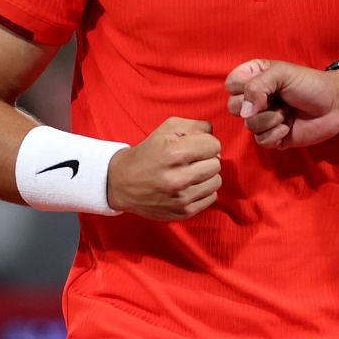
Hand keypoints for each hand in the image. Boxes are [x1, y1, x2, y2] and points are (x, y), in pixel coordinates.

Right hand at [107, 118, 222, 219]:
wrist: (121, 184)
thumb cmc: (146, 154)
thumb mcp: (165, 129)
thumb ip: (194, 126)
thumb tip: (213, 134)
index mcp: (173, 153)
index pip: (214, 145)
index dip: (206, 143)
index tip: (195, 147)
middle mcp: (178, 178)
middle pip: (216, 164)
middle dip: (206, 159)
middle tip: (191, 160)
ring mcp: (181, 198)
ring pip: (216, 181)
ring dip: (206, 175)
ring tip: (190, 173)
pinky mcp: (184, 212)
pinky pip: (211, 197)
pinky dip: (203, 191)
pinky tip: (189, 186)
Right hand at [223, 59, 338, 148]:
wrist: (335, 105)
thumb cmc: (309, 84)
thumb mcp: (282, 74)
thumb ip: (257, 86)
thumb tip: (244, 113)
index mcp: (254, 78)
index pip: (230, 84)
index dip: (242, 87)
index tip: (261, 84)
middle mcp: (255, 99)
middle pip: (233, 107)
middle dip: (256, 105)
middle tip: (277, 100)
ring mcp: (263, 119)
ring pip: (248, 125)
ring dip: (270, 119)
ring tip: (287, 113)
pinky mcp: (273, 137)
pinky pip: (261, 140)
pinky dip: (275, 134)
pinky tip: (288, 127)